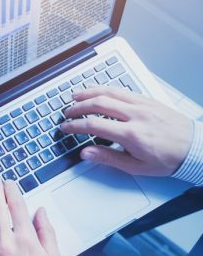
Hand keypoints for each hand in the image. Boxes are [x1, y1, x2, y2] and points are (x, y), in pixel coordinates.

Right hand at [61, 86, 193, 175]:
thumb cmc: (168, 159)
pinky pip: (122, 90)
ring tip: (76, 96)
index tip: (66, 128)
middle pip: (99, 103)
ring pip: (110, 92)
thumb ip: (108, 158)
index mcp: (131, 134)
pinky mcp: (148, 100)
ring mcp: (143, 105)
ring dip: (89, 93)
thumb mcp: (136, 167)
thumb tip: (86, 153)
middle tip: (67, 112)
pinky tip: (98, 92)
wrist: (195, 148)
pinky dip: (106, 89)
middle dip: (78, 107)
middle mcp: (136, 115)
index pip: (94, 125)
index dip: (75, 126)